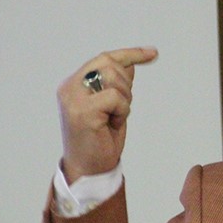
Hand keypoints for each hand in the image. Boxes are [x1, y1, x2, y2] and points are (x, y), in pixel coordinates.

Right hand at [57, 47, 157, 182]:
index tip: (153, 53)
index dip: (130, 54)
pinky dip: (122, 110)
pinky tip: (112, 124)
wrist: (88, 169)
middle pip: (109, 64)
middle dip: (126, 84)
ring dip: (124, 98)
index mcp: (73, 84)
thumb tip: (131, 63)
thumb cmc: (100, 138)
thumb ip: (116, 83)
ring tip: (113, 117)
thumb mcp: (111, 105)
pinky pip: (114, 97)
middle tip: (121, 108)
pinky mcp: (82, 111)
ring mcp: (73, 98)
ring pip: (113, 77)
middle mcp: (69, 87)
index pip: (104, 59)